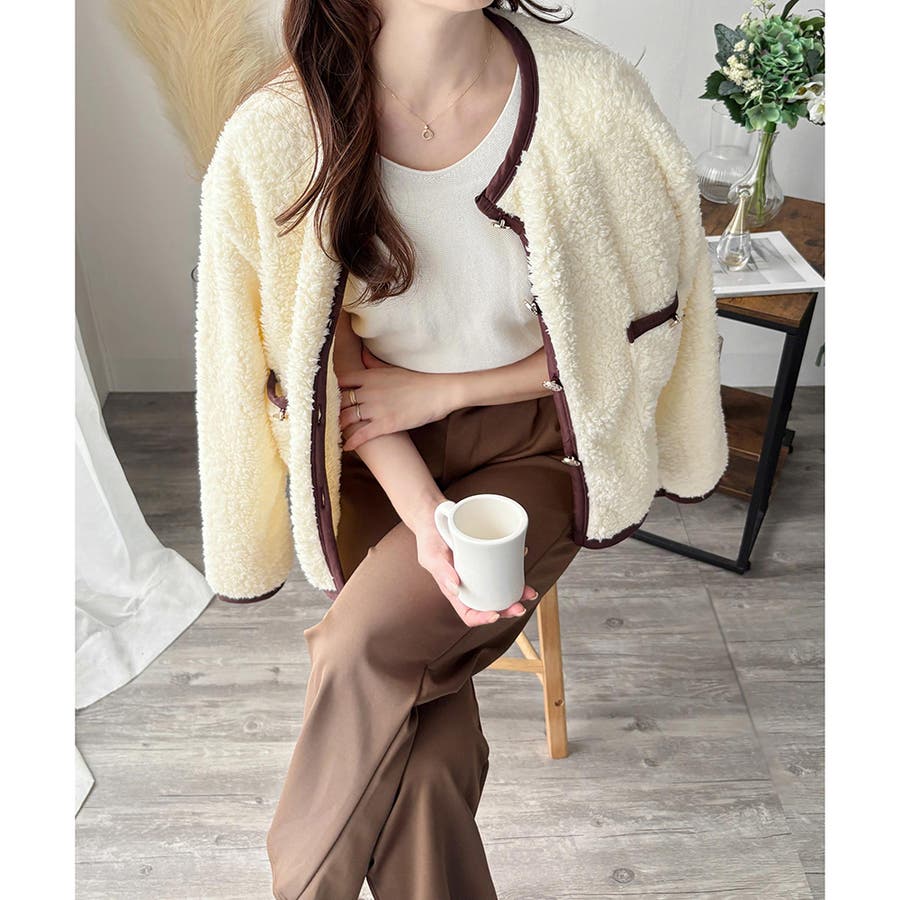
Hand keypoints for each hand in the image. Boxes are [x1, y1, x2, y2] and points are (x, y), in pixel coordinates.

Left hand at [338, 346, 457, 452]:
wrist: (438, 392)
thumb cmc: (418, 379)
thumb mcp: (392, 367)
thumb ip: (374, 363)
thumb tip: (362, 355)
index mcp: (370, 376)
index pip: (341, 382)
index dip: (332, 390)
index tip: (330, 397)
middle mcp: (369, 392)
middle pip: (341, 402)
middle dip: (333, 410)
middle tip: (329, 418)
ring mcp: (376, 409)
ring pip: (348, 418)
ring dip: (340, 426)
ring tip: (335, 432)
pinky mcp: (386, 424)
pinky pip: (363, 434)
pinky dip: (352, 441)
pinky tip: (347, 447)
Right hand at [412, 502, 537, 626]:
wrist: (434, 516)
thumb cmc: (429, 539)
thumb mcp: (431, 555)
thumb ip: (441, 571)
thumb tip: (456, 589)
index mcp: (455, 590)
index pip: (469, 614)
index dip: (483, 619)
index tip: (495, 614)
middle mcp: (470, 583)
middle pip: (490, 604)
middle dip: (508, 608)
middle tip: (521, 605)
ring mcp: (480, 570)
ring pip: (501, 587)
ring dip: (517, 591)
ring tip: (530, 591)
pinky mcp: (488, 555)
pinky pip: (503, 563)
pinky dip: (514, 563)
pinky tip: (522, 555)